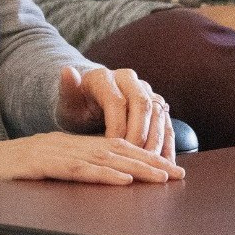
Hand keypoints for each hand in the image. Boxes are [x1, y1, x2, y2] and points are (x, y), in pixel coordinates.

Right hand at [0, 132, 184, 186]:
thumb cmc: (5, 173)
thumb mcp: (43, 169)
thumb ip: (70, 170)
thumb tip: (100, 179)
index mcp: (71, 145)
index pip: (115, 148)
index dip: (144, 157)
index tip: (169, 170)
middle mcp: (68, 145)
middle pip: (117, 150)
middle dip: (150, 162)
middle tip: (178, 174)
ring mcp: (55, 152)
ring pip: (104, 157)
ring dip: (136, 168)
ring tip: (161, 177)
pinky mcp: (41, 164)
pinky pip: (77, 169)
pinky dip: (103, 174)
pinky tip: (122, 180)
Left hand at [55, 65, 174, 161]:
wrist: (88, 100)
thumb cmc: (75, 105)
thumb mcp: (66, 100)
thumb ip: (67, 88)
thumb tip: (68, 71)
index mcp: (106, 77)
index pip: (117, 101)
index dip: (116, 126)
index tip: (111, 148)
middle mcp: (129, 80)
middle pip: (143, 105)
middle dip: (140, 134)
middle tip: (134, 159)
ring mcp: (145, 90)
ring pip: (158, 113)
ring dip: (156, 140)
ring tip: (150, 163)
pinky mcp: (156, 104)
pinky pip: (166, 122)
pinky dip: (168, 142)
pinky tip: (165, 162)